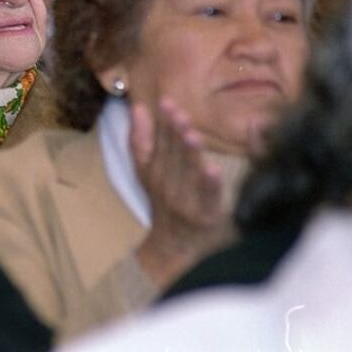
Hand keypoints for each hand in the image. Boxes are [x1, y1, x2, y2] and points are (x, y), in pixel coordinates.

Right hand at [131, 97, 232, 286]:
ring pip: (187, 173)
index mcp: (153, 170)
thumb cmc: (164, 202)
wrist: (173, 248)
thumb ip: (140, 139)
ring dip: (189, 154)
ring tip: (193, 135)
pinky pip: (207, 197)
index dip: (163, 123)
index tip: (168, 103)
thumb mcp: (145, 170)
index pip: (159, 142)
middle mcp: (166, 185)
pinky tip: (213, 169)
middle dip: (175, 134)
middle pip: (172, 155)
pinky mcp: (205, 216)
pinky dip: (209, 183)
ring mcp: (185, 202)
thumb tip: (138, 106)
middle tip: (180, 114)